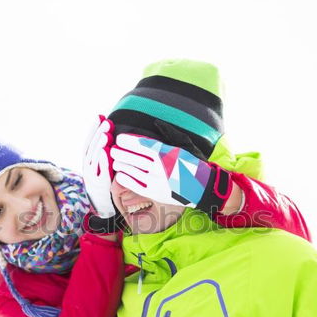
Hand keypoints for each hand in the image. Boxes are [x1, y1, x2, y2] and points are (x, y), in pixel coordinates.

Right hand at [82, 115, 115, 217]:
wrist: (102, 205)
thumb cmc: (105, 183)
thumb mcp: (103, 166)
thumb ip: (104, 152)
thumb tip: (110, 133)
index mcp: (88, 161)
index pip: (89, 141)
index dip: (93, 129)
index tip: (99, 116)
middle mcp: (87, 167)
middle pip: (91, 147)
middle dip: (98, 133)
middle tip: (106, 122)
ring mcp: (92, 176)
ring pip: (94, 158)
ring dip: (99, 145)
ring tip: (106, 134)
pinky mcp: (99, 184)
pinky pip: (100, 172)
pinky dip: (102, 162)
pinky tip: (106, 152)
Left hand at [111, 131, 232, 214]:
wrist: (203, 187)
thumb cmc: (192, 164)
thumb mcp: (184, 146)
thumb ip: (169, 135)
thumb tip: (156, 123)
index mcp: (167, 153)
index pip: (143, 145)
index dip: (129, 141)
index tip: (120, 138)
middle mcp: (161, 167)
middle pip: (136, 158)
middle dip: (122, 152)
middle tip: (113, 149)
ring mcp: (158, 181)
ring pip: (134, 171)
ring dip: (122, 165)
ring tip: (115, 161)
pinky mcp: (156, 193)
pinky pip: (136, 186)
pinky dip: (126, 180)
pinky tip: (120, 175)